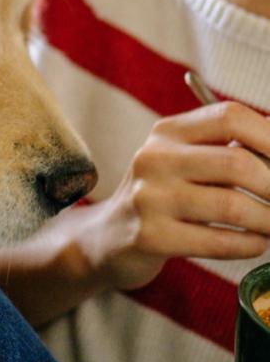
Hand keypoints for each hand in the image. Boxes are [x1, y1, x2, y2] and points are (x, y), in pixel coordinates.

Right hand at [84, 102, 269, 291]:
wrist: (108, 237)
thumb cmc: (164, 196)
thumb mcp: (186, 162)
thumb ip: (230, 152)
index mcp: (167, 131)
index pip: (229, 117)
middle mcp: (154, 158)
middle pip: (235, 163)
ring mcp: (149, 197)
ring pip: (231, 205)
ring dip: (268, 220)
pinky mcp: (150, 236)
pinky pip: (217, 241)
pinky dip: (249, 244)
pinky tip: (255, 243)